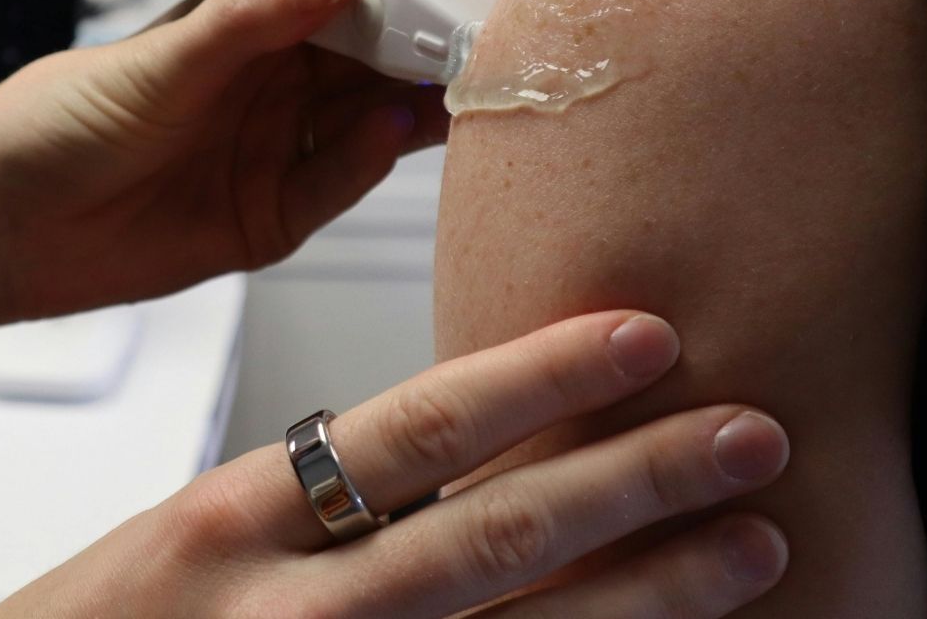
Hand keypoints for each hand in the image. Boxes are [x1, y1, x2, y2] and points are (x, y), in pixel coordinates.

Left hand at [0, 0, 448, 319]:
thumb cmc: (52, 125)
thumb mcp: (154, 63)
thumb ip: (246, 21)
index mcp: (240, 30)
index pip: (338, 1)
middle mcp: (266, 87)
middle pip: (367, 64)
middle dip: (422, 48)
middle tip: (483, 33)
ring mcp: (271, 154)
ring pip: (364, 124)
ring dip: (412, 104)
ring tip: (458, 81)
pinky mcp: (268, 219)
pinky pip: (333, 187)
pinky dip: (365, 161)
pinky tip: (391, 130)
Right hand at [0, 312, 790, 616]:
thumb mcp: (174, 544)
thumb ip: (296, 506)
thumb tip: (437, 467)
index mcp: (228, 521)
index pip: (404, 429)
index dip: (533, 379)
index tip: (636, 336)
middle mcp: (283, 609)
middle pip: (488, 535)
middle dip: (631, 481)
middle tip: (750, 434)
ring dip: (644, 593)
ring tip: (752, 546)